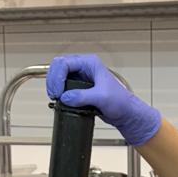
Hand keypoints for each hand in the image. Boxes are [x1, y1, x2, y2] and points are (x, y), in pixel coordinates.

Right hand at [47, 54, 161, 147]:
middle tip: (54, 95)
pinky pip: (62, 86)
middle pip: (58, 66)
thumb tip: (64, 98)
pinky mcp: (78, 88)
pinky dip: (58, 92)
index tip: (58, 93)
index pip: (65, 63)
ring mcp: (80, 77)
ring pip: (58, 75)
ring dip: (54, 86)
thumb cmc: (120, 102)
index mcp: (89, 63)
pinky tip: (59, 101)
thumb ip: (82, 96)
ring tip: (56, 99)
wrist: (125, 113)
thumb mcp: (101, 98)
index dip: (57, 77)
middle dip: (53, 80)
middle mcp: (83, 67)